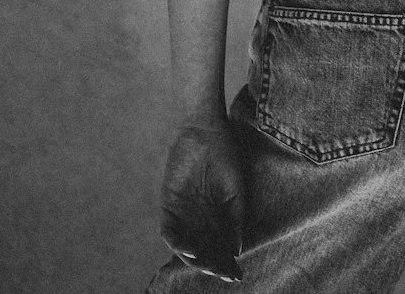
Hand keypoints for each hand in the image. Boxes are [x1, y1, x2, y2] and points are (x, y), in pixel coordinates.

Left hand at [160, 119, 244, 282]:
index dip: (226, 262)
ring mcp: (183, 214)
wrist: (205, 129)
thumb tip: (236, 250)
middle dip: (214, 265)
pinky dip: (179, 244)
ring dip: (197, 260)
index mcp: (215, 216)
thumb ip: (236, 218)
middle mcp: (198, 219)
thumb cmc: (225, 154)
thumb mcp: (236, 189)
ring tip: (210, 266)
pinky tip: (192, 251)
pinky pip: (170, 232)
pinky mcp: (168, 206)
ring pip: (186, 247)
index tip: (236, 274)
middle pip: (204, 251)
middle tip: (225, 274)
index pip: (219, 246)